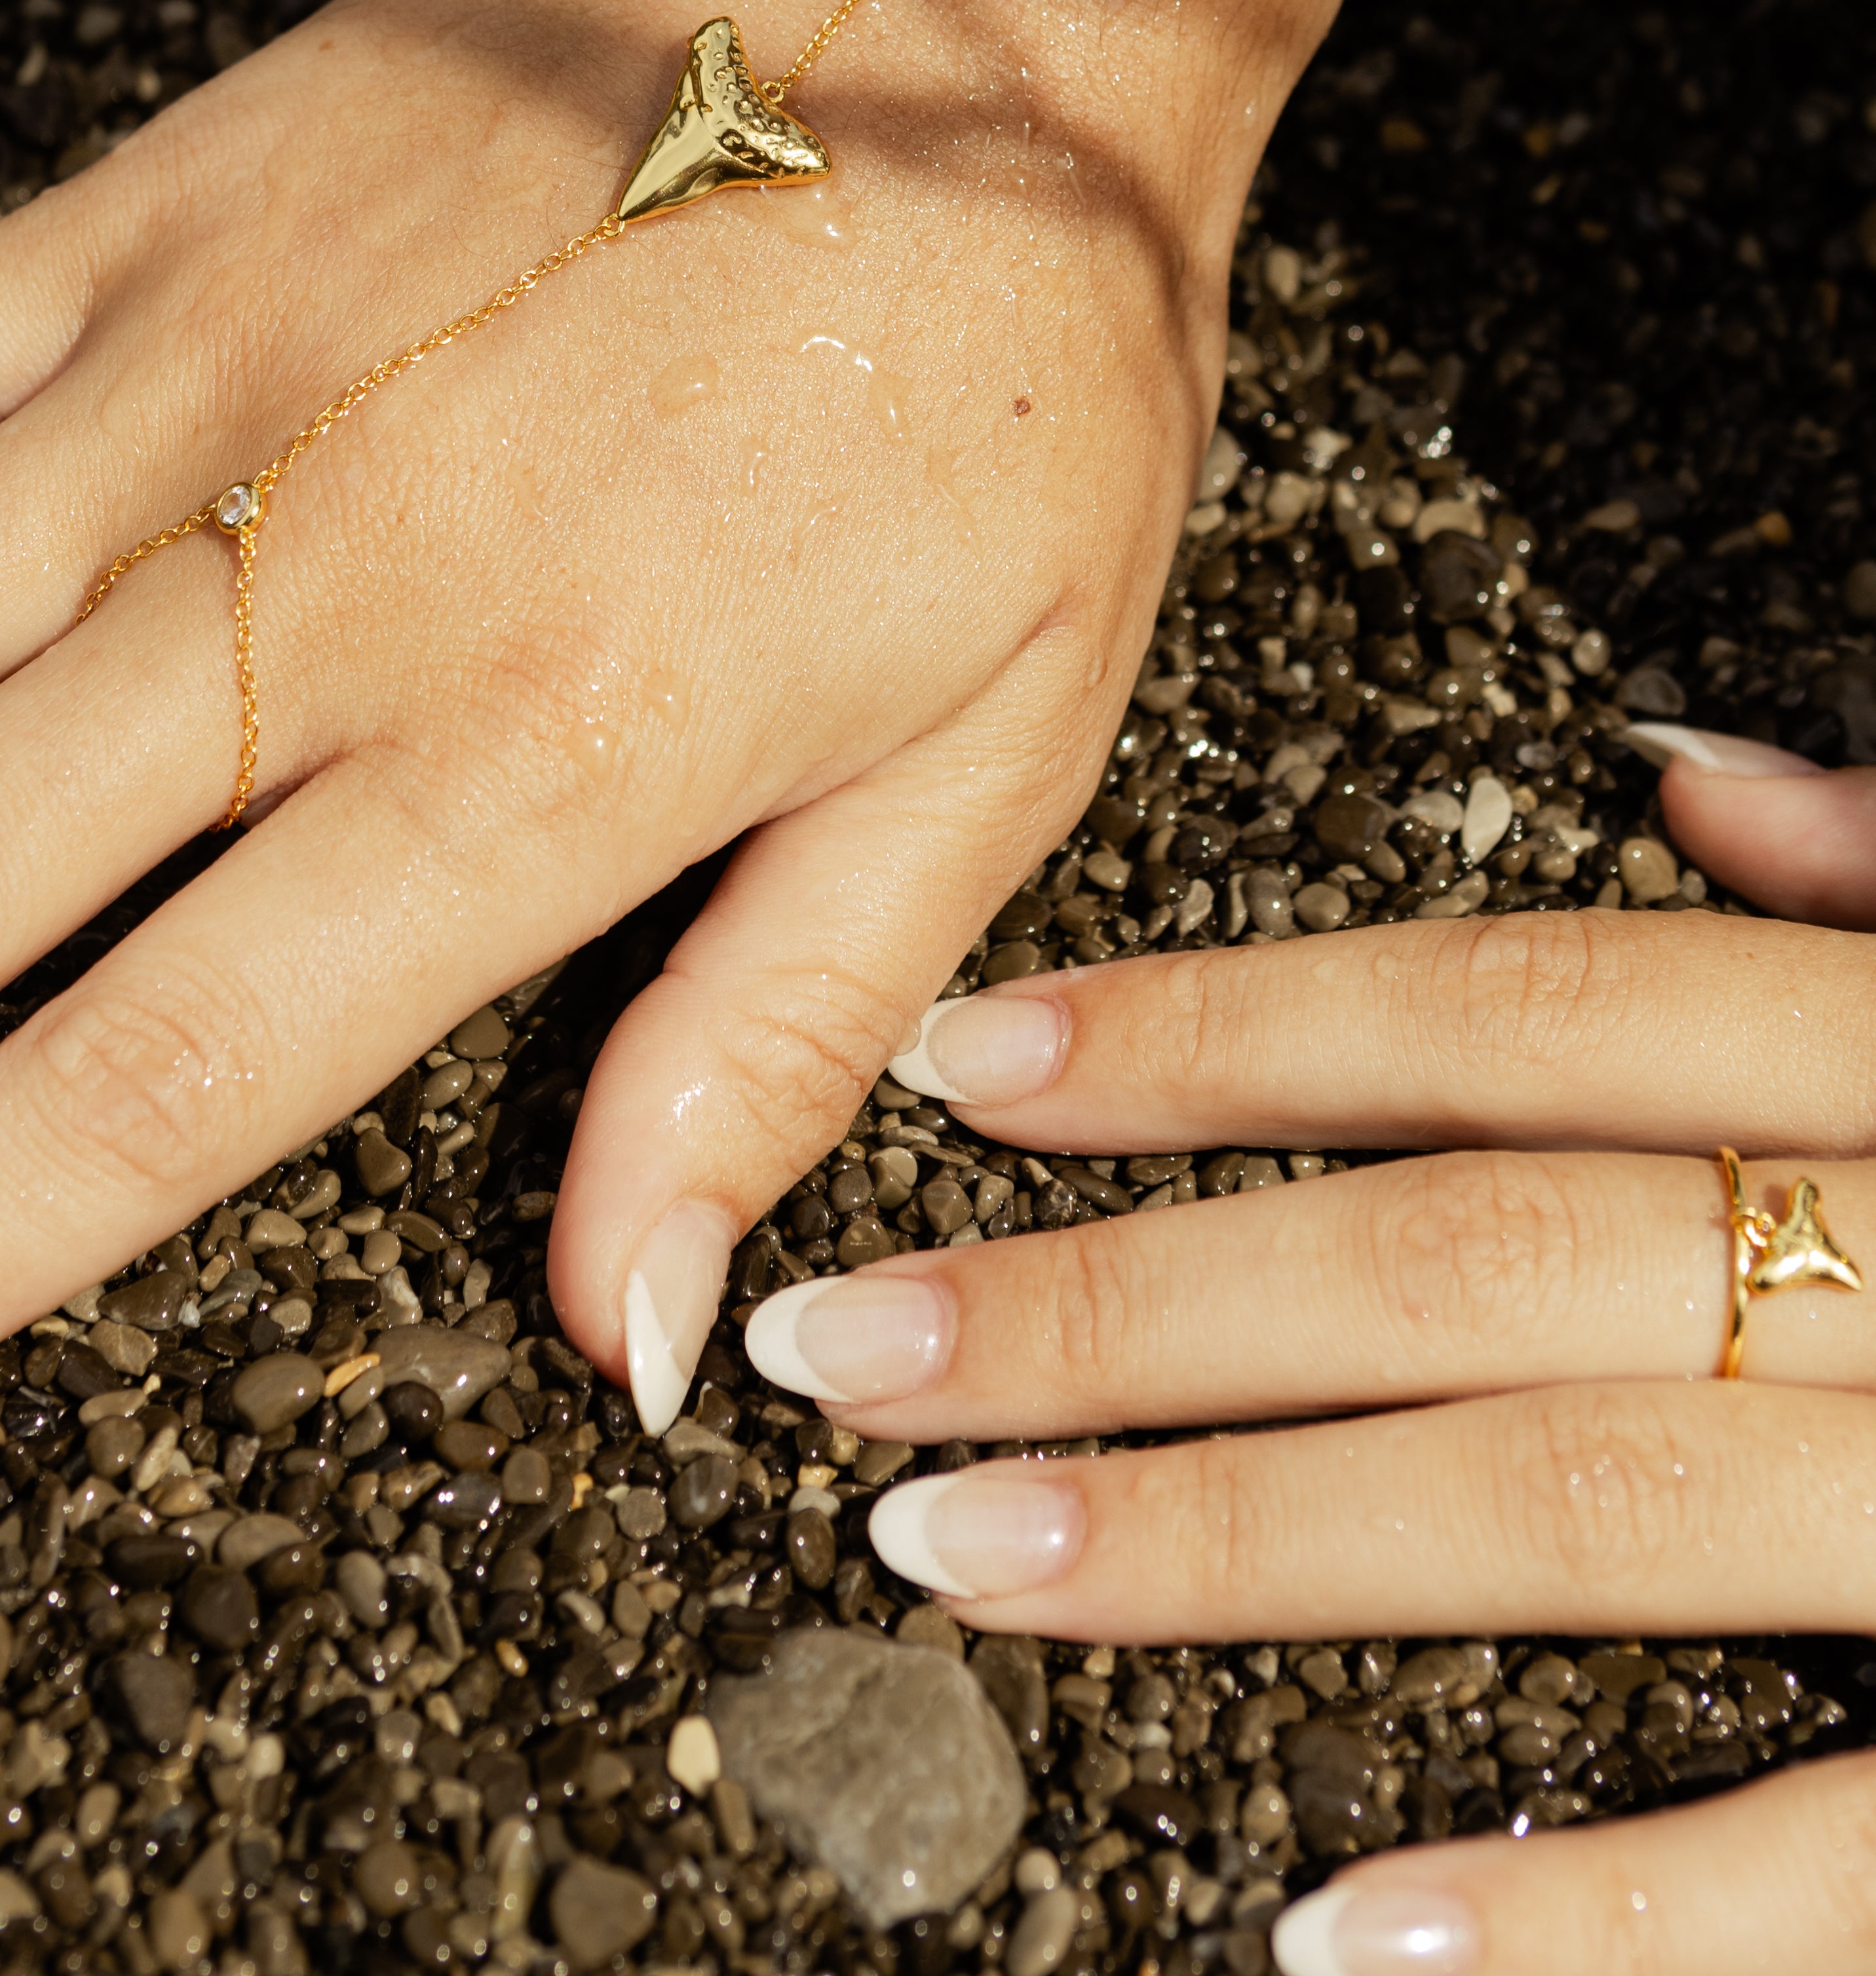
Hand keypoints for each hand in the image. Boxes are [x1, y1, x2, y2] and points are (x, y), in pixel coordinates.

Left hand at [743, 728, 1875, 1974]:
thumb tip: (1685, 771)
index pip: (1525, 1008)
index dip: (1233, 1029)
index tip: (974, 1072)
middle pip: (1477, 1249)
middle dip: (1135, 1294)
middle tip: (852, 1347)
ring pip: (1580, 1501)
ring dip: (1248, 1538)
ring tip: (967, 1558)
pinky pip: (1845, 1860)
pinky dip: (1595, 1915)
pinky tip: (1343, 1944)